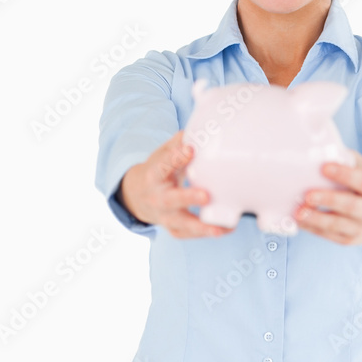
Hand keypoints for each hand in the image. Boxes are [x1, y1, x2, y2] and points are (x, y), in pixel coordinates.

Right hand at [118, 129, 234, 239]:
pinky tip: (224, 229)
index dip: (176, 157)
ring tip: (222, 228)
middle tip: (206, 195)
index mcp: (154, 174)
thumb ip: (179, 143)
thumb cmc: (158, 170)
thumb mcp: (162, 153)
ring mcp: (163, 215)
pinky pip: (186, 234)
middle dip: (188, 197)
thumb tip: (202, 127)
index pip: (163, 165)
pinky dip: (204, 234)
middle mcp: (157, 197)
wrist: (137, 196)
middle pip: (171, 200)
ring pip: (180, 224)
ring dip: (201, 227)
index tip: (191, 149)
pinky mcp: (171, 228)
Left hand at [293, 149, 361, 245]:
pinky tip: (299, 219)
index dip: (344, 174)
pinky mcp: (350, 240)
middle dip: (328, 200)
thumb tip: (323, 151)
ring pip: (337, 225)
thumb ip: (350, 162)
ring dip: (316, 218)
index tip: (324, 167)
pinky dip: (312, 228)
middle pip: (350, 206)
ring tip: (299, 211)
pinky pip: (329, 235)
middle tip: (308, 194)